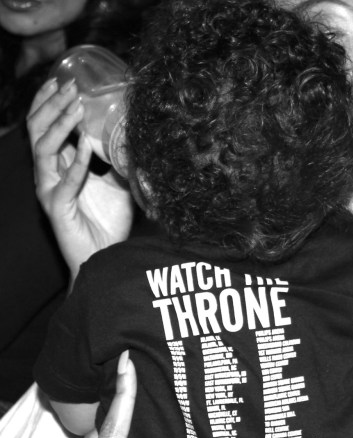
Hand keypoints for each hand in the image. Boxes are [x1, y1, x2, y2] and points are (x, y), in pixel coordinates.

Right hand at [26, 78, 134, 279]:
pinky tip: (86, 146)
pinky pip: (63, 183)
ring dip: (60, 125)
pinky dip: (76, 163)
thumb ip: (119, 163)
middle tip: (69, 85)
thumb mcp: (119, 185)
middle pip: (37, 131)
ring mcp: (50, 192)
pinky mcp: (57, 210)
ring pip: (43, 150)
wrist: (105, 259)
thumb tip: (132, 139)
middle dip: (52, 105)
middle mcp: (49, 176)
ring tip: (76, 106)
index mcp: (59, 167)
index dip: (51, 103)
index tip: (67, 80)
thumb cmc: (108, 225)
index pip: (44, 127)